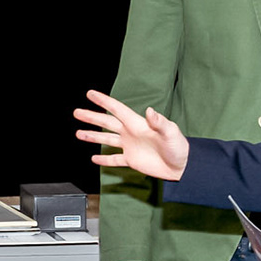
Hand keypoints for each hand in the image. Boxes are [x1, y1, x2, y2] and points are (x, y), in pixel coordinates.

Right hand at [74, 90, 188, 180]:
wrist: (183, 167)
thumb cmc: (179, 147)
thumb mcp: (171, 132)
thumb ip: (159, 121)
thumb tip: (149, 110)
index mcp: (137, 124)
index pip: (116, 110)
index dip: (103, 101)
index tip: (91, 94)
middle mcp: (131, 133)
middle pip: (107, 123)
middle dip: (92, 117)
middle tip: (77, 112)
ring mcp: (130, 147)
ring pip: (107, 139)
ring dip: (93, 136)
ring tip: (78, 133)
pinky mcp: (132, 160)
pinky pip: (114, 159)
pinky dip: (104, 159)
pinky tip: (94, 158)